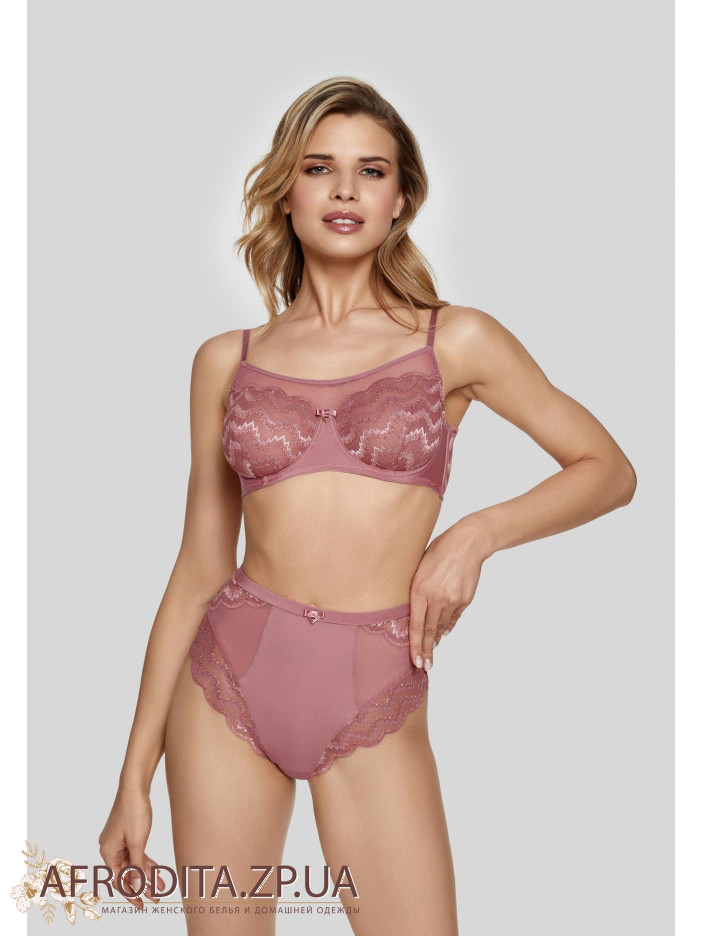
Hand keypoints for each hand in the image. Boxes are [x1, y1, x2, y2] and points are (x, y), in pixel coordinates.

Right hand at [98, 784, 164, 907]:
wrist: (134, 786)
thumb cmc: (134, 811)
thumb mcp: (137, 843)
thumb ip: (136, 866)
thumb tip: (137, 886)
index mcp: (108, 852)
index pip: (119, 880)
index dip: (132, 894)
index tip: (142, 905)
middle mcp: (109, 848)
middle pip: (126, 873)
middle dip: (142, 885)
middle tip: (157, 897)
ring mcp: (117, 841)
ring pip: (132, 863)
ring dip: (146, 873)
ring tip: (161, 884)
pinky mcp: (125, 833)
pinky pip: (134, 852)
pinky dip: (144, 860)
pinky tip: (155, 868)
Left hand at [409, 517, 490, 671]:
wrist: (468, 542)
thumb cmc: (439, 551)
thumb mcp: (420, 568)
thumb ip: (417, 591)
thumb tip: (416, 614)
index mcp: (419, 589)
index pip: (416, 625)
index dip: (415, 645)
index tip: (415, 661)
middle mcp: (436, 597)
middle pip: (430, 631)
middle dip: (426, 651)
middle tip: (425, 666)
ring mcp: (452, 599)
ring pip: (443, 626)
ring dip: (437, 639)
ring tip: (432, 650)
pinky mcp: (465, 599)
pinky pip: (455, 617)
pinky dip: (448, 625)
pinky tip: (444, 632)